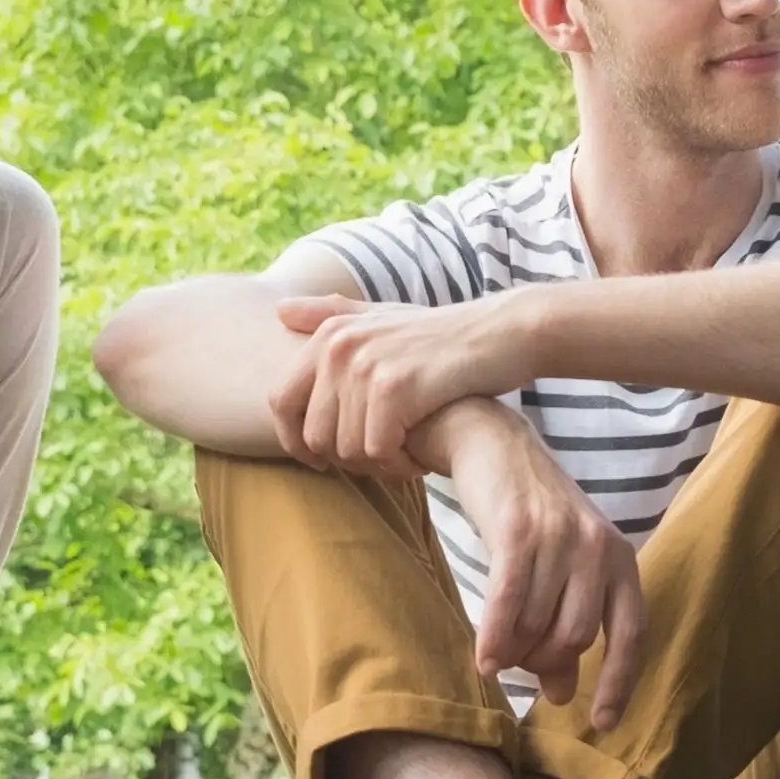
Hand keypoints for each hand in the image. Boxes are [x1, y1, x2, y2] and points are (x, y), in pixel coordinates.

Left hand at [270, 289, 536, 475]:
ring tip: (407, 457)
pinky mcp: (394, 388)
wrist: (500, 334)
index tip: (323, 462)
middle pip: (314, 435)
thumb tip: (279, 311)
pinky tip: (420, 461)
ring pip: (347, 450)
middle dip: (346, 461)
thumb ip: (332, 314)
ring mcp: (365, 366)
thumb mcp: (384, 316)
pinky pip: (377, 451)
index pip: (281, 402)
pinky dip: (399, 466)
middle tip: (381, 461)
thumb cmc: (441, 335)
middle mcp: (339, 346)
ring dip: (378, 467)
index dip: (295, 442)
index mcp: (329, 334)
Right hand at [442, 410, 646, 731]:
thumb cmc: (527, 514)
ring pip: (538, 624)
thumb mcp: (559, 569)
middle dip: (542, 663)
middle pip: (575, 637)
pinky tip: (483, 662)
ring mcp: (560, 538)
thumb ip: (564, 627)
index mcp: (620, 559)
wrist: (492, 444)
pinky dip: (494, 639)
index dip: (618, 683)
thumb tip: (563, 695)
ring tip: (496, 653)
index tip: (601, 723)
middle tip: (517, 666)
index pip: (631, 634)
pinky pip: (508, 604)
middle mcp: (598, 548)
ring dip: (513, 652)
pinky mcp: (519, 531)